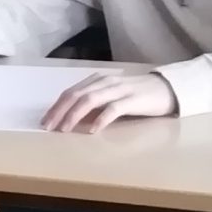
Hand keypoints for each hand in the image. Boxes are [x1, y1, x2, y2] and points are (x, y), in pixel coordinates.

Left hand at [41, 71, 176, 132]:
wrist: (167, 89)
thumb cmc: (136, 95)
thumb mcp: (111, 95)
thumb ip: (93, 103)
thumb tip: (72, 118)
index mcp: (98, 80)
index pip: (70, 92)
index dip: (55, 106)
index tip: (45, 121)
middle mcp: (105, 82)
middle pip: (76, 95)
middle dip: (59, 111)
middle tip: (48, 127)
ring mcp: (119, 90)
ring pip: (90, 100)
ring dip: (74, 115)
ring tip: (65, 129)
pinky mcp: (133, 100)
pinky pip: (113, 109)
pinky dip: (100, 120)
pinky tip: (92, 130)